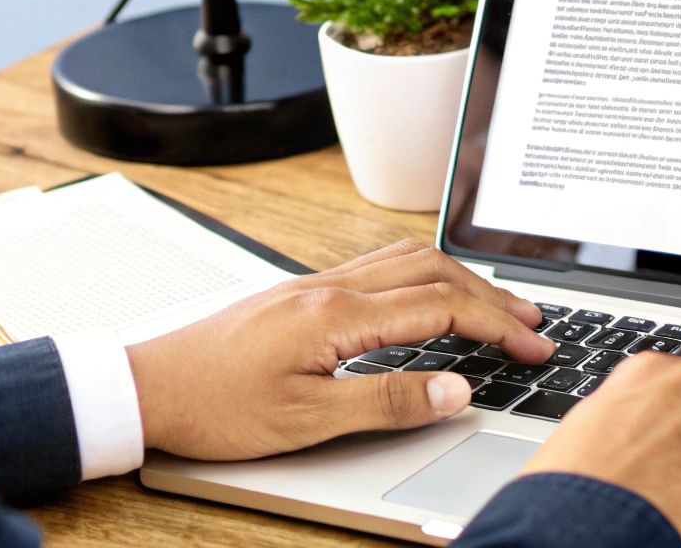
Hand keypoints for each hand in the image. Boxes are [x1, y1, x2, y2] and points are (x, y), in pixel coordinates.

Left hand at [125, 239, 553, 459]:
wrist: (146, 385)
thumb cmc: (214, 406)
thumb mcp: (306, 420)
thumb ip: (387, 402)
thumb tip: (457, 390)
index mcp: (336, 315)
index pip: (439, 307)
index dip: (496, 325)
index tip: (534, 345)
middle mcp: (328, 288)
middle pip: (431, 271)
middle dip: (490, 295)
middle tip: (533, 324)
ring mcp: (312, 286)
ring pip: (404, 261)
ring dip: (457, 280)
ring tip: (495, 306)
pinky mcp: (299, 295)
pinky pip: (376, 269)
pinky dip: (421, 278)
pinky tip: (427, 299)